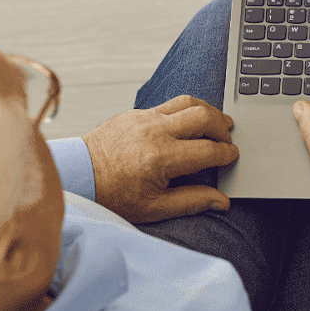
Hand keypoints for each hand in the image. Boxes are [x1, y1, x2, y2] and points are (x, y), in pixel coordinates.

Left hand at [83, 95, 238, 222]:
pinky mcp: (135, 112)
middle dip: (223, 127)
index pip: (209, 150)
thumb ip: (192, 201)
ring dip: (208, 110)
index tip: (232, 156)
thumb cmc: (111, 195)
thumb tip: (221, 201)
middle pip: (204, 116)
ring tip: (217, 122)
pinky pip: (169, 104)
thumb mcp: (154, 208)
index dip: (227, 153)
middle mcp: (155, 132)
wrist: (77, 176)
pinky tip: (189, 121)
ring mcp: (144, 118)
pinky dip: (186, 109)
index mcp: (162, 158)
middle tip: (228, 138)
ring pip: (188, 102)